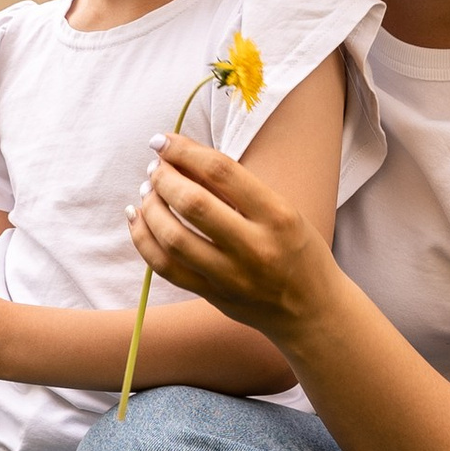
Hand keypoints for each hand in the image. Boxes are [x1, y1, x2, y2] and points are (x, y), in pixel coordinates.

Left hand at [129, 138, 321, 342]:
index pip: (222, 171)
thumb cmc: (297, 250)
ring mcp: (232, 276)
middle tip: (155, 169)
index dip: (184, 150)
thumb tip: (181, 157)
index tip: (162, 141)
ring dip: (150, 209)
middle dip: (163, 179)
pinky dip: (144, 240)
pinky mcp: (213, 296)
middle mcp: (255, 247)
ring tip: (146, 192)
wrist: (312, 309)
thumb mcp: (281, 211)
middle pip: (192, 204)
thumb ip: (235, 188)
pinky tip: (137, 219)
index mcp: (277, 215)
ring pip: (173, 239)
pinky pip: (166, 268)